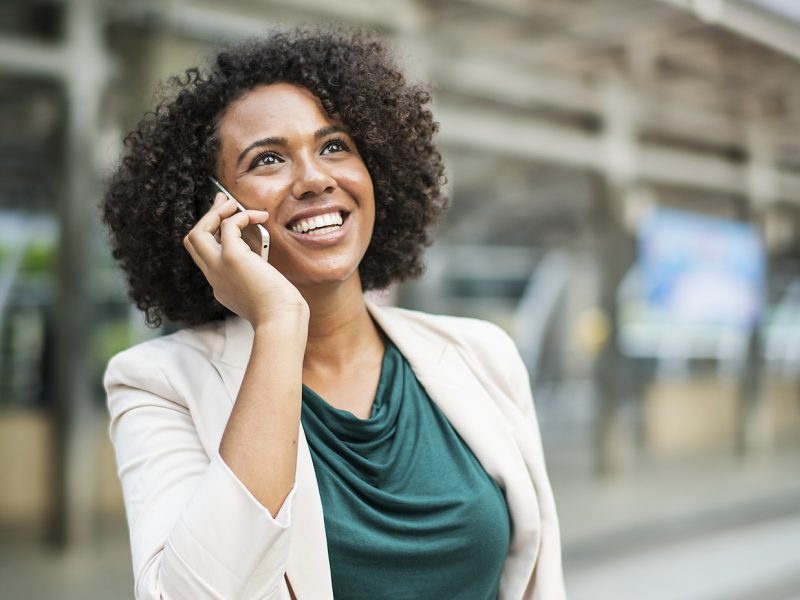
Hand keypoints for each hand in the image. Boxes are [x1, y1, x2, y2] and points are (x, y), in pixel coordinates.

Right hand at [183, 193, 308, 325]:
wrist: (281, 321)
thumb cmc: (281, 311)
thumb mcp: (262, 292)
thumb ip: (256, 276)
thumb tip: (262, 258)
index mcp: (220, 286)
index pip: (206, 256)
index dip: (214, 236)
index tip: (227, 221)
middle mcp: (214, 277)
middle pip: (192, 241)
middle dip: (206, 218)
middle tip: (222, 202)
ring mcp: (219, 267)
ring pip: (197, 233)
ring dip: (214, 213)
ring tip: (234, 203)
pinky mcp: (232, 258)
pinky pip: (228, 226)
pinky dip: (241, 216)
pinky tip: (259, 216)